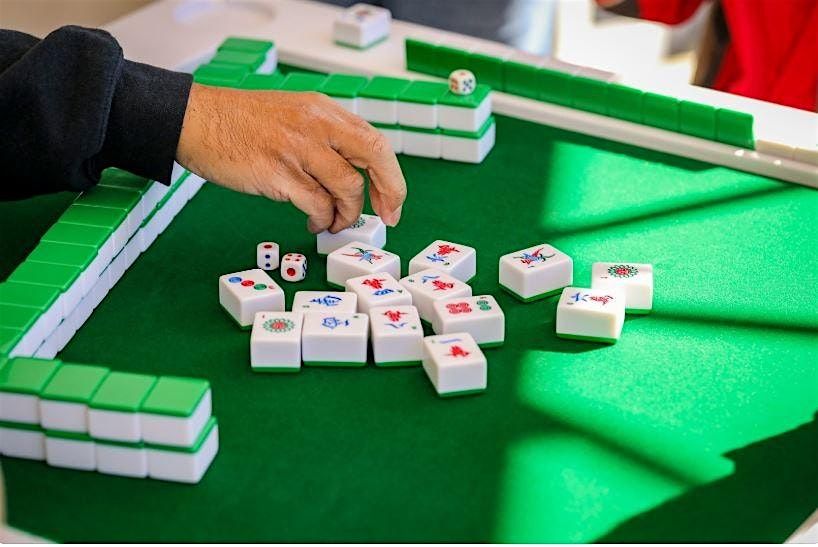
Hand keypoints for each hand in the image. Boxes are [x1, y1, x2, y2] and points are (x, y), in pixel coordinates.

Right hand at [176, 83, 405, 232]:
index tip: (391, 201)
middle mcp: (317, 125)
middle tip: (386, 217)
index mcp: (324, 111)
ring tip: (333, 222)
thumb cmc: (241, 123)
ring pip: (347, 187)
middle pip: (374, 156)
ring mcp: (298, 148)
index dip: (391, 175)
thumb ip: (325, 138)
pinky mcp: (278, 173)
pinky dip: (322, 219)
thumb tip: (353, 175)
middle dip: (388, 191)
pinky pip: (317, 204)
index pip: (374, 141)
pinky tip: (313, 222)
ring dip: (346, 213)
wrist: (195, 120)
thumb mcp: (293, 115)